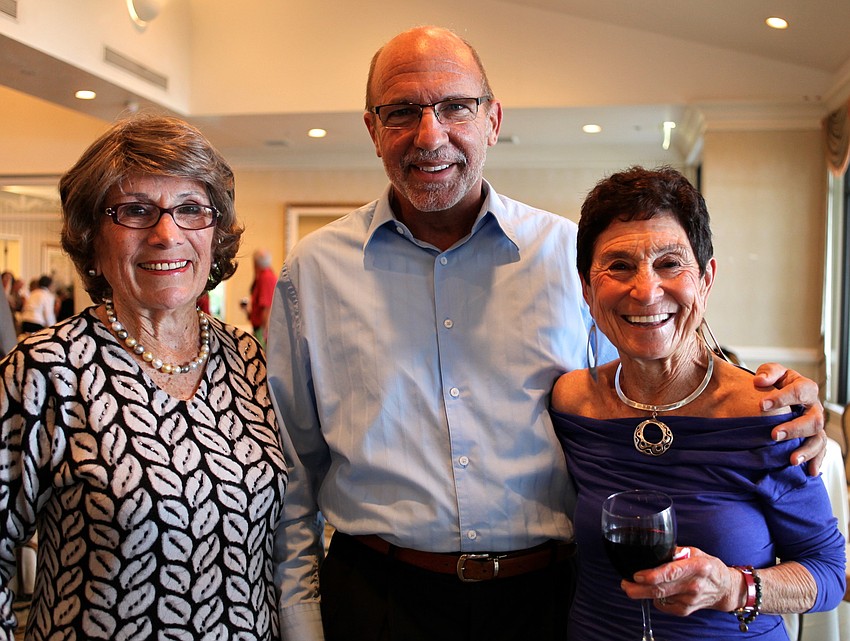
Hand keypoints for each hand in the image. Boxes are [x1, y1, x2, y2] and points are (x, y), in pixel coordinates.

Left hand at [625, 547, 741, 615]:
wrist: (725, 589)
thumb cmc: (707, 566)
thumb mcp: (694, 552)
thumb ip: (675, 551)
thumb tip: (653, 546)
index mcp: (697, 566)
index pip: (671, 573)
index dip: (652, 575)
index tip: (637, 575)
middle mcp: (693, 585)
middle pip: (661, 590)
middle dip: (639, 589)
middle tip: (625, 584)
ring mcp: (690, 600)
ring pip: (660, 598)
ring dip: (643, 593)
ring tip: (633, 586)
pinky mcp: (686, 611)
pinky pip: (664, 605)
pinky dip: (656, 598)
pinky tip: (656, 591)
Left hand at [753, 363, 824, 475]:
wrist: (778, 396)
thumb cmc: (774, 383)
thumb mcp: (770, 373)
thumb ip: (767, 373)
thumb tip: (759, 381)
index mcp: (805, 387)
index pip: (799, 391)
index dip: (782, 398)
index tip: (761, 405)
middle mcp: (814, 407)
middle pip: (813, 419)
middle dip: (794, 428)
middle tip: (774, 435)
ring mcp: (815, 424)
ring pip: (818, 438)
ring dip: (806, 450)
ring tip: (791, 459)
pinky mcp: (813, 438)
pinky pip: (820, 451)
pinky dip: (815, 461)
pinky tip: (809, 471)